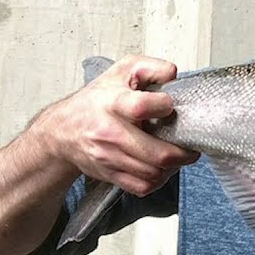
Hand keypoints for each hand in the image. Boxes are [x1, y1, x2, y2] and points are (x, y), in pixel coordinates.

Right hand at [31, 55, 199, 195]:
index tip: (170, 106)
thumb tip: (173, 74)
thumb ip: (151, 67)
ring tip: (178, 155)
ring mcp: (109, 157)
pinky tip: (162, 167)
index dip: (164, 106)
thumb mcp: (122, 71)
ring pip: (153, 173)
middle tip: (191, 145)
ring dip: (174, 167)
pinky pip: (142, 187)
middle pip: (156, 154)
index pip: (141, 107)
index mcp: (113, 104)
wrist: (63, 130)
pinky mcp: (110, 174)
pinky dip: (158, 180)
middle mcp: (110, 133)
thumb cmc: (97, 100)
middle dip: (183, 152)